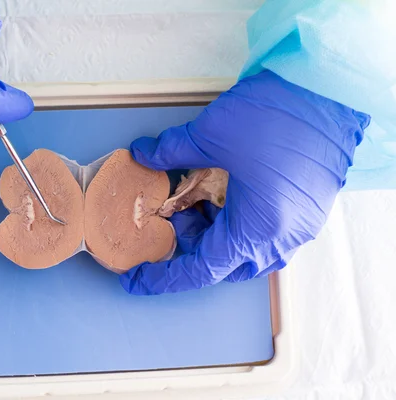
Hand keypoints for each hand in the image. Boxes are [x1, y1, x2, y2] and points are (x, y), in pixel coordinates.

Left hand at [120, 71, 369, 294]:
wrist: (330, 86)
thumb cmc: (278, 113)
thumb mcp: (211, 133)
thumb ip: (171, 151)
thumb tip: (144, 154)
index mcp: (258, 228)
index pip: (202, 269)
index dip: (166, 277)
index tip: (140, 278)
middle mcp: (283, 236)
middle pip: (226, 263)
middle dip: (192, 247)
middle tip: (171, 219)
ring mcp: (301, 225)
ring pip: (248, 251)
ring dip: (216, 235)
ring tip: (195, 203)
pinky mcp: (309, 208)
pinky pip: (268, 234)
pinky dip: (239, 224)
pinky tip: (224, 195)